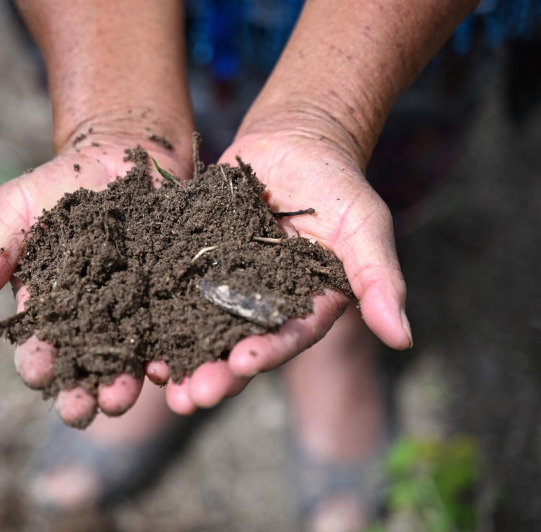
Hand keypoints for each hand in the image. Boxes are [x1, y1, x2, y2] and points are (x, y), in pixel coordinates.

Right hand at [0, 137, 188, 427]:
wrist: (125, 152)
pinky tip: (168, 368)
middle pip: (84, 367)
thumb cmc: (60, 182)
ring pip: (128, 360)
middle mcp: (91, 320)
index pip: (38, 346)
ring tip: (123, 398)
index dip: (37, 363)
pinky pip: (172, 332)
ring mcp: (134, 312)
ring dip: (123, 384)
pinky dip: (169, 353)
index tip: (40, 373)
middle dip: (81, 391)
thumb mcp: (16, 211)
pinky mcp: (170, 299)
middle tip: (82, 411)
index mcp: (48, 308)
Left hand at [159, 128, 411, 413]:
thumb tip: (404, 339)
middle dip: (215, 373)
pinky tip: (136, 325)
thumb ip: (380, 279)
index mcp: (305, 307)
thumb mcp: (365, 227)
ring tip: (157, 378)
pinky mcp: (196, 263)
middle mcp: (263, 306)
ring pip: (200, 326)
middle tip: (190, 398)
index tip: (244, 365)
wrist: (294, 142)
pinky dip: (156, 307)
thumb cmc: (338, 184)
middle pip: (238, 345)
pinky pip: (173, 287)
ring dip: (180, 355)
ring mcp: (226, 286)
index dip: (267, 353)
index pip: (288, 338)